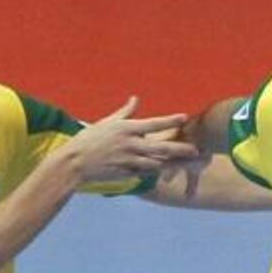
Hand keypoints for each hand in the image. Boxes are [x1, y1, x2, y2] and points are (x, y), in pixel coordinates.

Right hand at [67, 97, 199, 182]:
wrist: (76, 163)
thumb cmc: (89, 140)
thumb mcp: (107, 122)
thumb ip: (125, 112)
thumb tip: (135, 99)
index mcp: (126, 129)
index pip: (153, 123)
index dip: (170, 120)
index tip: (184, 117)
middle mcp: (130, 145)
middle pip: (161, 147)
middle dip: (180, 149)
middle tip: (196, 150)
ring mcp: (129, 161)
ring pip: (157, 162)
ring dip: (174, 163)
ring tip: (189, 164)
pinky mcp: (126, 173)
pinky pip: (146, 173)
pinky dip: (158, 171)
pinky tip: (170, 172)